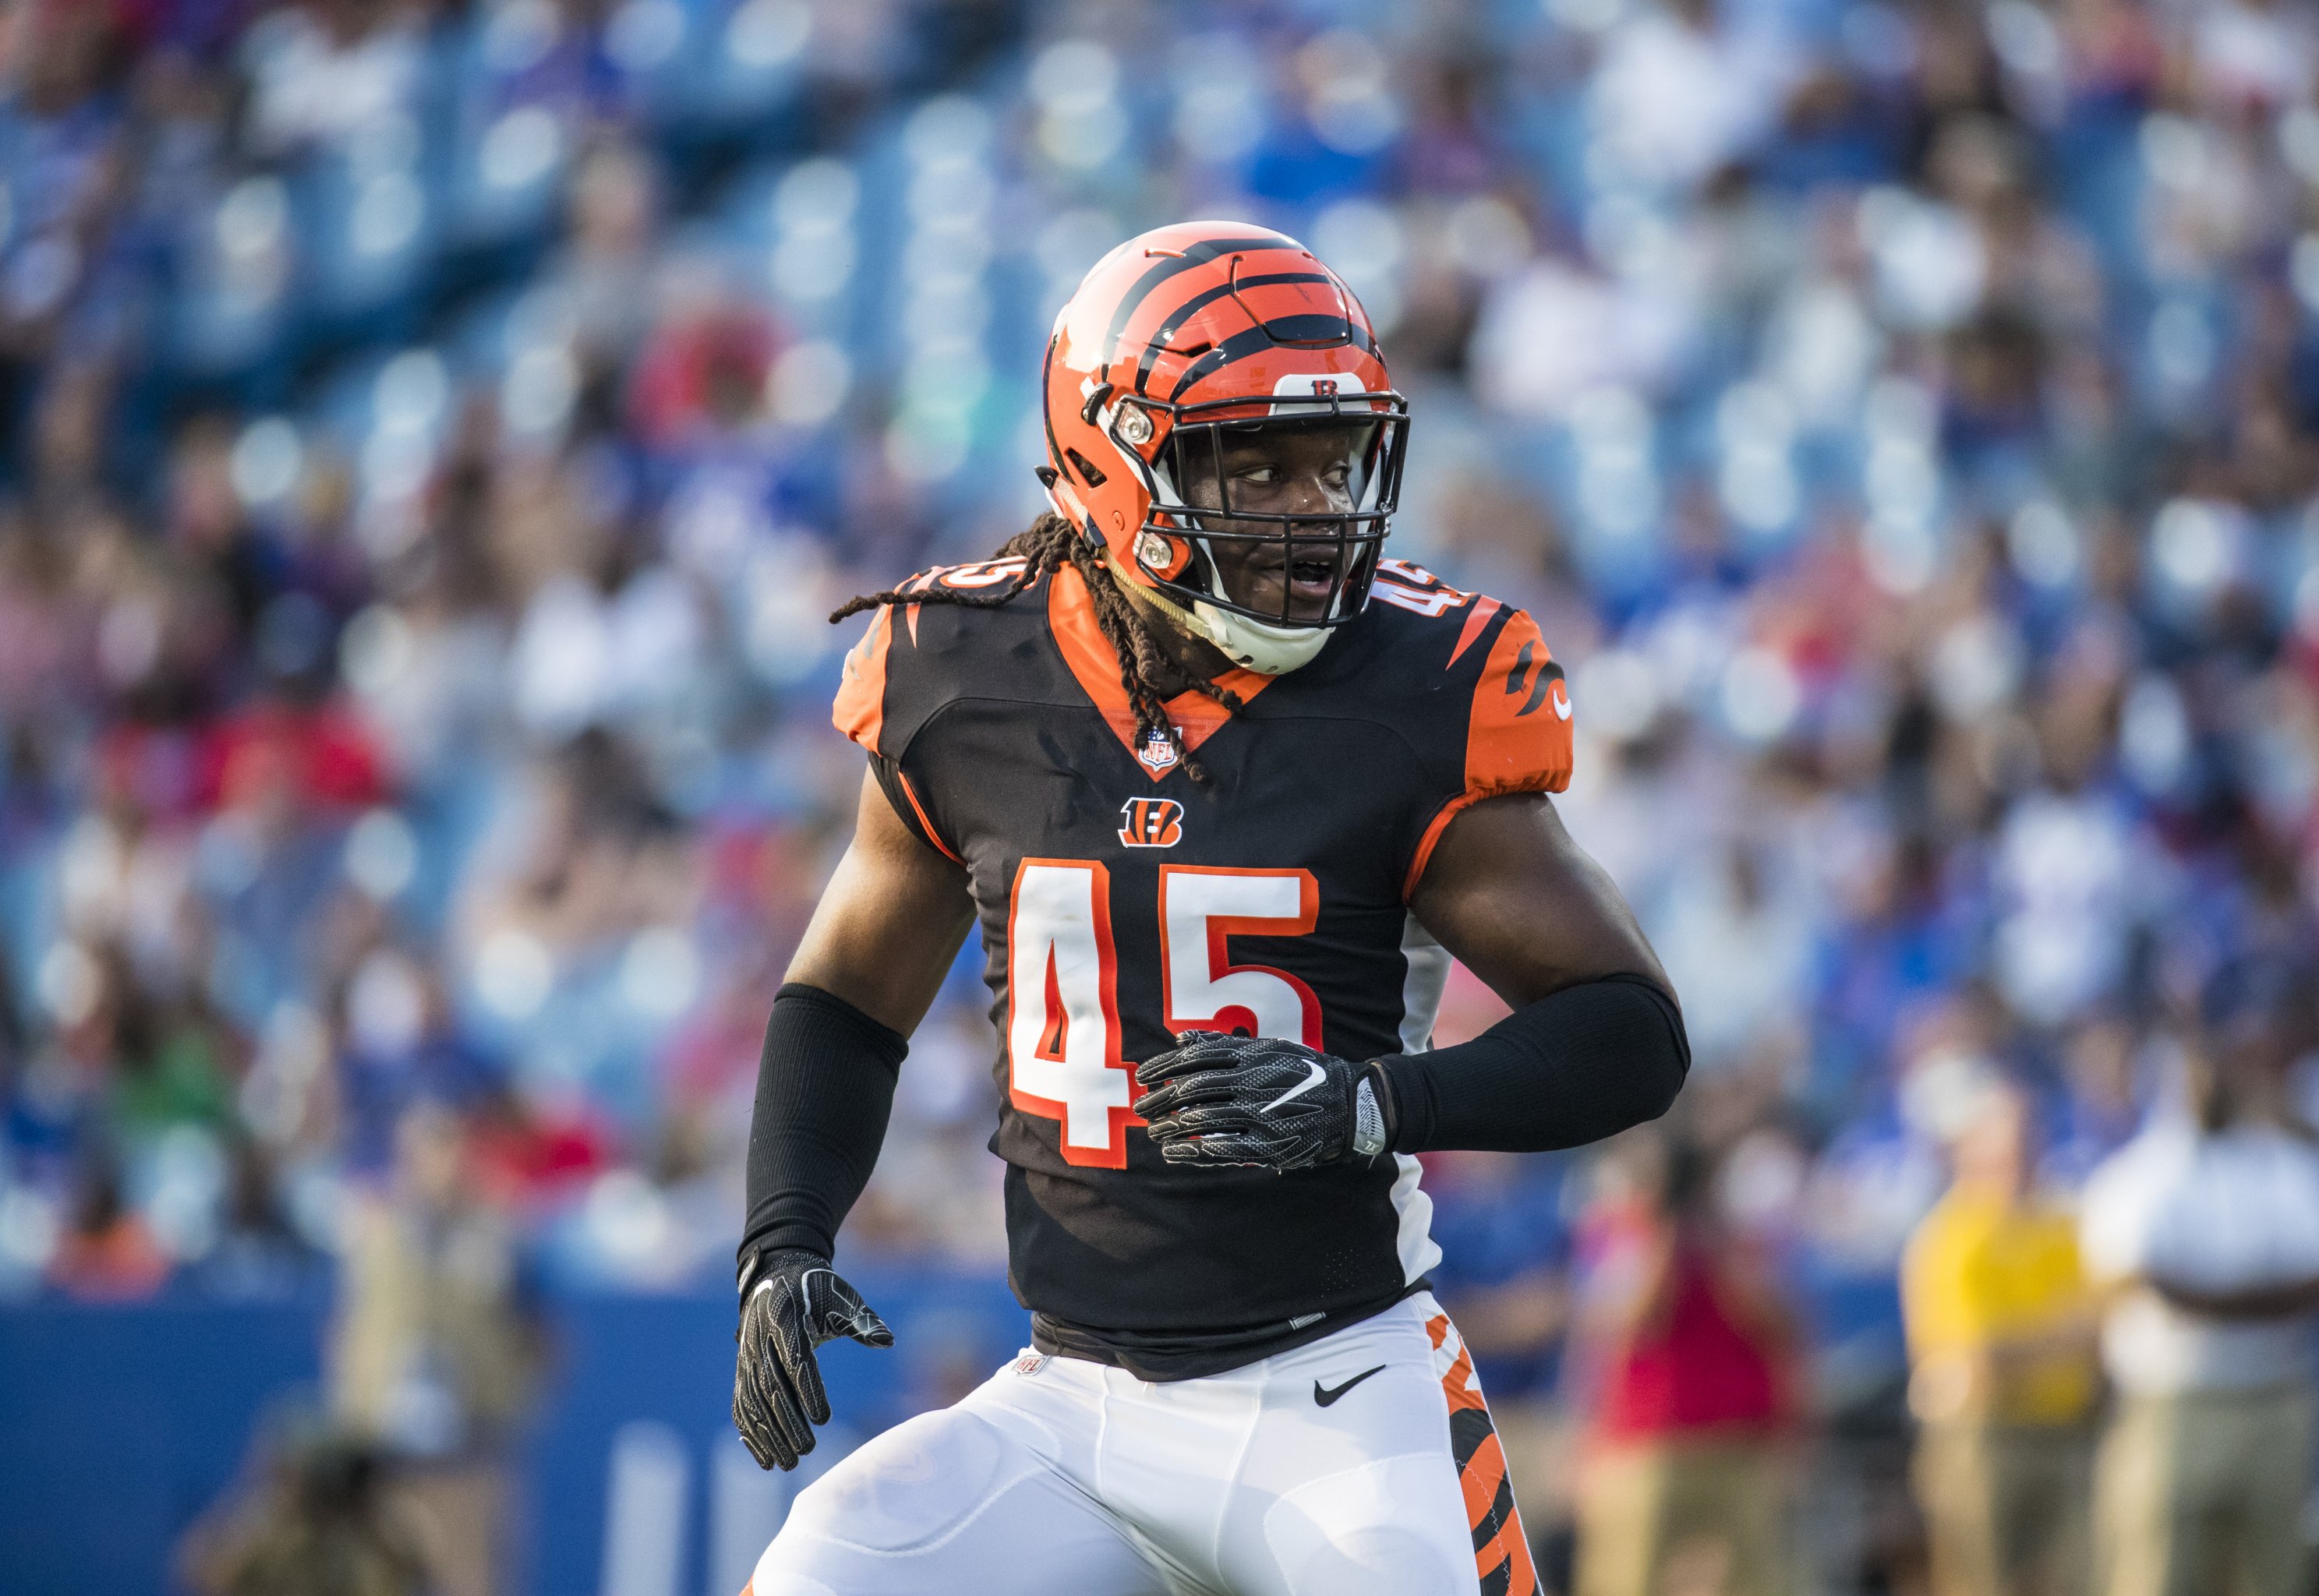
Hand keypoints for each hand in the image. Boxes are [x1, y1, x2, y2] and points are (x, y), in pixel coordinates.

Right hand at [732, 1245, 892, 1470]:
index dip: (808, 1390)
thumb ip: (863, 1321)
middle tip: (807, 1451)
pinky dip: (751, 1434)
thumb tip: (888, 1341)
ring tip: (788, 1463)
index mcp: (786, 1317)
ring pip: (754, 1401)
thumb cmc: (818, 1290)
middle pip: (772, 1386)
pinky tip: (765, 1459)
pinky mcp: (743, 1370)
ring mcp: (747, 1356)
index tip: (824, 1419)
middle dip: (787, 1422)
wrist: (779, 1275)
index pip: (796, 1358)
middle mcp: (760, 1338)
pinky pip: (742, 1405)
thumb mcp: (842, 1297)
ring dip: (769, 1435)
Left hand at [1135, 1031, 1389, 1171]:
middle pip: (1193, 1089)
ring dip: (1172, 1126)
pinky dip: (1195, 1149)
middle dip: (1161, 1099)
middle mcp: (1253, 1081)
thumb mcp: (1267, 1048)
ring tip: (1155, 1131)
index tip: (1143, 1077)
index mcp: (1251, 1055)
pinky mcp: (1270, 1144)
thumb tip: (1181, 1039)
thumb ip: (1223, 1044)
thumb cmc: (1304, 1073)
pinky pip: (1224, 1148)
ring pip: (1203, 1118)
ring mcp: (1261, 1113)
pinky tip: (1176, 1151)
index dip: (1164, 1067)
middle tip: (1141, 1107)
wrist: (1350, 1104)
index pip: (1195, 1058)